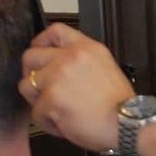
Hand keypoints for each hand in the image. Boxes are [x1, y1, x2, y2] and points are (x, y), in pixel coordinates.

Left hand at [20, 24, 133, 153]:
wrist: (129, 124)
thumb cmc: (121, 105)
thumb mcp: (106, 69)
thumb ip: (81, 62)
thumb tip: (57, 68)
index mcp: (87, 49)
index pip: (55, 31)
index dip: (41, 42)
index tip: (40, 51)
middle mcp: (70, 58)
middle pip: (30, 56)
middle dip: (31, 74)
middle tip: (42, 88)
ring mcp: (58, 77)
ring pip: (26, 85)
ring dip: (37, 100)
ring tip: (56, 110)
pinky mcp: (50, 99)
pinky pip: (36, 112)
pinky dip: (47, 122)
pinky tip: (65, 124)